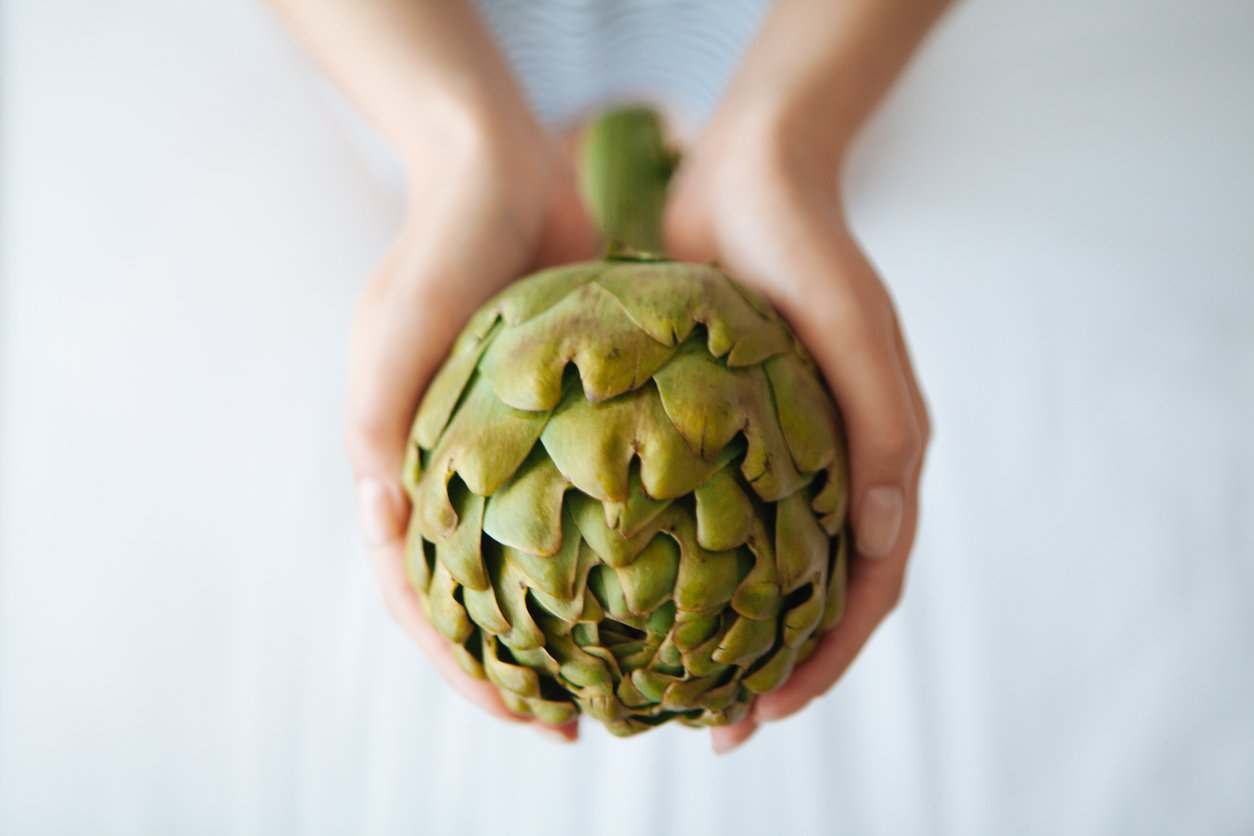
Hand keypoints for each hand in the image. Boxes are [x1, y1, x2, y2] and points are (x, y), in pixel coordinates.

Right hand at [347, 103, 594, 742]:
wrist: (499, 170)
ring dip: (579, 625)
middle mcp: (459, 473)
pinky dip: (623, 549)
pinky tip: (675, 581)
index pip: (420, 595)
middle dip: (525, 670)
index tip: (519, 718)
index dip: (461, 666)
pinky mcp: (570, 424)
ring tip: (635, 677)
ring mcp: (516, 453)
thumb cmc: (440, 247)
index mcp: (403, 467)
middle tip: (586, 725)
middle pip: (484, 598)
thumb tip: (384, 522)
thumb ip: (381, 418)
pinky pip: (598, 501)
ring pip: (544, 563)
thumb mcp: (397, 328)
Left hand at [665, 104, 930, 753]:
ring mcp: (774, 458)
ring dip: (730, 638)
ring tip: (676, 690)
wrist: (748, 177)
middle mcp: (828, 472)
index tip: (770, 711)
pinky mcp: (719, 435)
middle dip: (776, 672)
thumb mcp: (855, 331)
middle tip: (717, 730)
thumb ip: (883, 428)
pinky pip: (708, 518)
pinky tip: (637, 599)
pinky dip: (687, 571)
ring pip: (758, 572)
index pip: (866, 588)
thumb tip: (879, 541)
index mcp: (875, 461)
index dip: (827, 658)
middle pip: (812, 600)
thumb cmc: (808, 250)